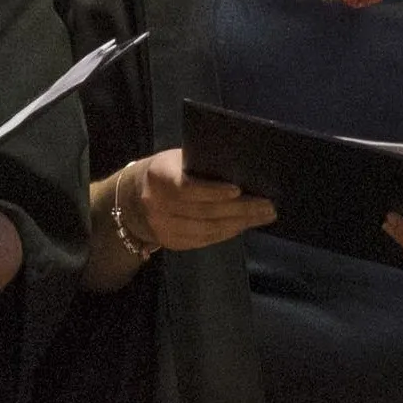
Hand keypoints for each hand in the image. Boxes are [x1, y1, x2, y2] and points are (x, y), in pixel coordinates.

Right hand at [109, 150, 274, 256]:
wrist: (134, 198)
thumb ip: (201, 164)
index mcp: (159, 178)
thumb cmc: (167, 171)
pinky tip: (244, 225)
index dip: (213, 191)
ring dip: (240, 224)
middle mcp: (158, 206)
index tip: (239, 189)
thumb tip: (241, 165)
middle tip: (268, 206)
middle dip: (241, 210)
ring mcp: (163, 228)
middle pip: (204, 212)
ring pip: (207, 229)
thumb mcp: (177, 159)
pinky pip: (204, 240)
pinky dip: (227, 233)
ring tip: (264, 216)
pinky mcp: (171, 243)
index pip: (187, 188)